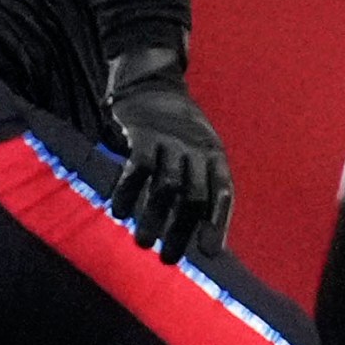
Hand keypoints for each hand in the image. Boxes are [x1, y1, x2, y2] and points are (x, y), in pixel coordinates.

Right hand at [106, 48, 232, 265]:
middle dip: (182, 229)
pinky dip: (130, 191)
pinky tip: (120, 213)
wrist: (153, 86)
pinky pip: (138, 167)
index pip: (223, 192)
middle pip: (194, 195)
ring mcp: (171, 141)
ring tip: (143, 243)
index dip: (218, 223)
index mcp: (215, 156)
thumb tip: (199, 232)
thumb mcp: (199, 152)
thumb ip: (199, 184)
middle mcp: (197, 149)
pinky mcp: (144, 134)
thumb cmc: (178, 133)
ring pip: (167, 185)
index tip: (210, 253)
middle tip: (168, 258)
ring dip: (155, 217)